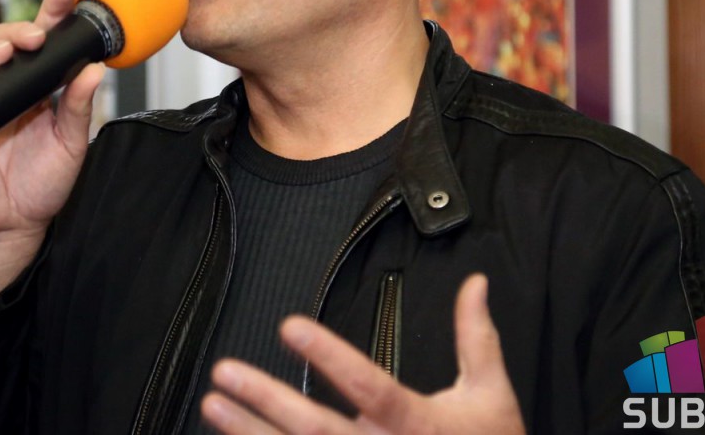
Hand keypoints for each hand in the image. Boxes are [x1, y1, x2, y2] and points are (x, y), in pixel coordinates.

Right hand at [0, 0, 104, 303]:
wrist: (10, 228)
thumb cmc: (42, 185)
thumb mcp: (71, 145)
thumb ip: (79, 108)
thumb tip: (95, 70)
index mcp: (38, 86)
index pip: (45, 41)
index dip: (52, 12)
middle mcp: (6, 88)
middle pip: (6, 42)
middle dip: (19, 29)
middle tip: (36, 35)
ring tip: (5, 55)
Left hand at [201, 274, 524, 434]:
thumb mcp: (491, 395)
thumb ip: (476, 338)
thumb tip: (474, 283)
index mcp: (417, 424)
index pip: (368, 385)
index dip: (329, 357)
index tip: (289, 326)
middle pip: (316, 428)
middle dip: (266, 399)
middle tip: (225, 372)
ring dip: (250, 433)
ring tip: (213, 405)